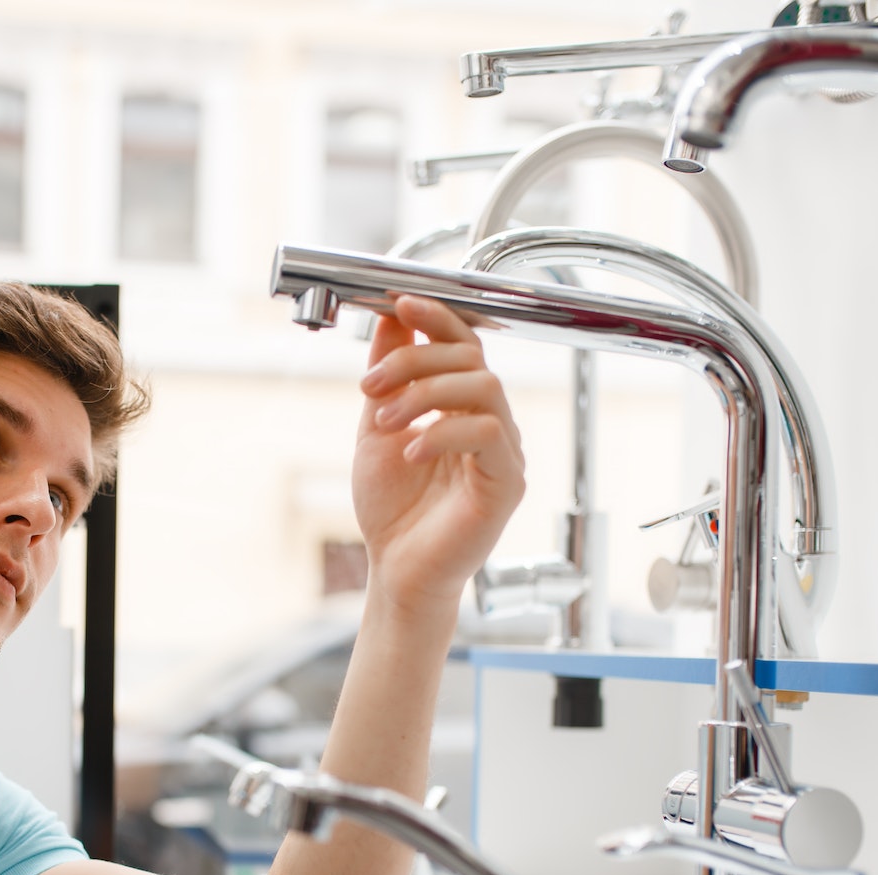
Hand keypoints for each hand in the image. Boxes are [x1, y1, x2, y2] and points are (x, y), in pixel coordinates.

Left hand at [352, 295, 525, 612]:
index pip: (463, 344)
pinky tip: (410, 452)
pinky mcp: (507, 482)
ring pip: (483, 387)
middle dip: (414, 361)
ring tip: (386, 421)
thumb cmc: (392, 510)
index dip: (437, 317)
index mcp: (461, 407)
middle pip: (472, 359)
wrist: (395, 569)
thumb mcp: (376, 428)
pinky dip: (442, 433)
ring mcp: (503, 451)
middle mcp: (489, 423)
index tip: (400, 303)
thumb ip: (387, 376)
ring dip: (424, 393)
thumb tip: (390, 319)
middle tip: (370, 385)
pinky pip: (486, 434)